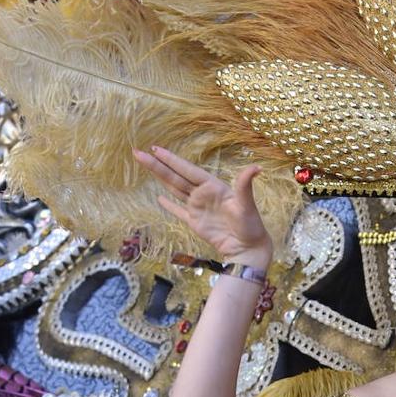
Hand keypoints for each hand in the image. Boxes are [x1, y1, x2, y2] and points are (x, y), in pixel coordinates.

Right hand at [132, 146, 272, 264]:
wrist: (247, 248)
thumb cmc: (249, 225)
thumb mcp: (246, 204)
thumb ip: (245, 185)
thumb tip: (257, 167)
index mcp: (213, 186)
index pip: (187, 170)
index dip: (171, 160)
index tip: (155, 148)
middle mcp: (203, 194)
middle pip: (175, 177)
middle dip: (157, 165)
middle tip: (138, 152)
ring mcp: (198, 207)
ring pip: (174, 189)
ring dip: (160, 178)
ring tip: (145, 165)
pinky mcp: (195, 222)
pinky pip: (178, 211)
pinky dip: (169, 205)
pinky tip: (159, 198)